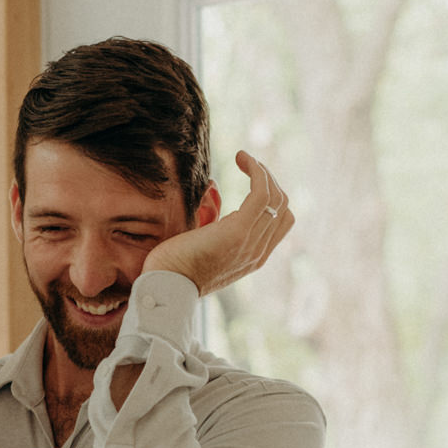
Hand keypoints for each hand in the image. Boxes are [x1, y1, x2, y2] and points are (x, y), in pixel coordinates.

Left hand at [141, 151, 294, 295]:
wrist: (165, 289)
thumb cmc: (173, 268)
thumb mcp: (202, 244)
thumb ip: (213, 221)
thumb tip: (213, 188)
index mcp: (252, 257)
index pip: (280, 221)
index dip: (272, 197)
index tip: (251, 180)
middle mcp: (258, 252)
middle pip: (283, 207)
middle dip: (270, 181)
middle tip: (249, 165)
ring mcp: (250, 242)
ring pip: (275, 197)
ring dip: (263, 172)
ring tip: (244, 158)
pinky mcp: (238, 231)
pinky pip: (261, 194)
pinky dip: (257, 171)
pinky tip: (242, 158)